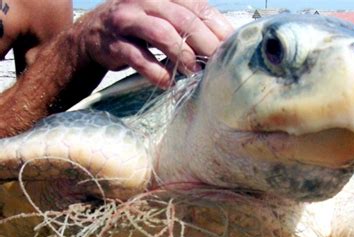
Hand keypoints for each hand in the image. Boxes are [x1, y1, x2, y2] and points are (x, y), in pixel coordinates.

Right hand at [76, 0, 233, 87]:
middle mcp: (146, 1)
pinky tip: (167, 82)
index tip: (230, 49)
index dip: (217, 29)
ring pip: (161, 33)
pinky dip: (156, 71)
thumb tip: (224, 46)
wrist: (92, 35)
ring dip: (182, 56)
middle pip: (183, 20)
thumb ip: (190, 26)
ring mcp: (128, 20)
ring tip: (194, 73)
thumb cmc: (139, 29)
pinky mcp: (113, 43)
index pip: (199, 7)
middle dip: (205, 44)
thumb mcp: (165, 18)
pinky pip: (138, 57)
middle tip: (217, 64)